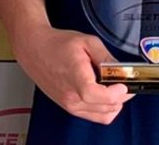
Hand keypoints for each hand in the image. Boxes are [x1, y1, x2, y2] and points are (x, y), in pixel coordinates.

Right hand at [13, 26, 132, 124]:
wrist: (35, 50)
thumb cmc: (57, 44)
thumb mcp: (87, 42)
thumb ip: (106, 57)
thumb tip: (122, 70)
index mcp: (75, 77)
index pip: (96, 95)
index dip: (115, 92)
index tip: (123, 84)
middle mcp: (71, 96)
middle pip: (106, 107)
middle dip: (122, 95)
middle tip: (123, 80)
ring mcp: (70, 105)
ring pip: (105, 115)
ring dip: (115, 102)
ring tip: (114, 86)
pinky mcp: (70, 108)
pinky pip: (96, 116)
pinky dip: (106, 108)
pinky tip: (105, 94)